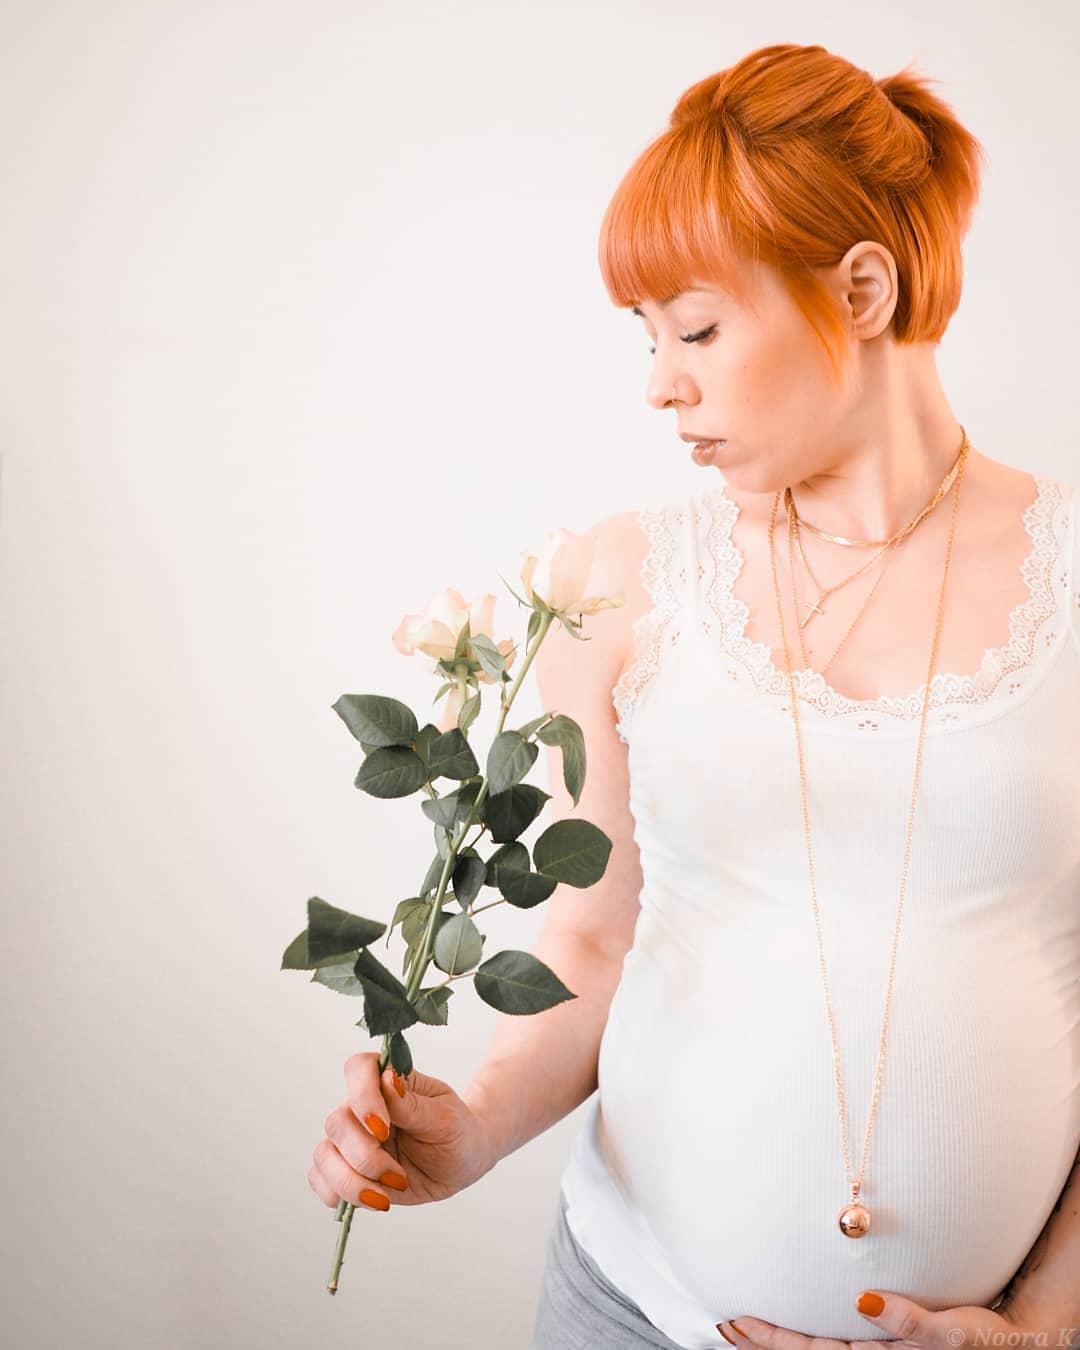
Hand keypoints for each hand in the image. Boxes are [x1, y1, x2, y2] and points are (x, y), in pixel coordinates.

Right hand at [308, 1052, 496, 1211]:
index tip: (383, 1128)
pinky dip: (337, 1193)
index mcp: (388, 1081)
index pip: (358, 1069)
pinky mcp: (346, 1168)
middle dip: (364, 1156)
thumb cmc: (456, 1131)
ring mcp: (351, 1139)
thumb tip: (387, 1079)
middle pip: (337, 1122)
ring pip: (324, 1155)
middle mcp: (362, 1107)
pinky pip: (320, 1178)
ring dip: (351, 1181)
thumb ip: (412, 1104)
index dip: (362, 1097)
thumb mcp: (445, 1118)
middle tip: (397, 1175)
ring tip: (385, 1196)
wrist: (462, 1161)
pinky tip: (369, 1198)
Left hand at [717, 1289, 1048, 1349]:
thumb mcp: (953, 1332)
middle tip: (725, 1322)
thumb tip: (864, 1301)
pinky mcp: (880, 1341)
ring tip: (739, 1325)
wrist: (1011, 1342)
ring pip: (814, 1347)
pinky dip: (803, 1333)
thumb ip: (911, 1322)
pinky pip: (831, 1339)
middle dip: (763, 1341)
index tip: (737, 1322)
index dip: (773, 1340)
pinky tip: (787, 1323)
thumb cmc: (984, 1337)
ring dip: (776, 1338)